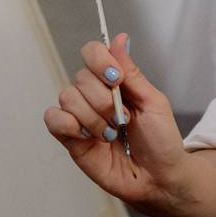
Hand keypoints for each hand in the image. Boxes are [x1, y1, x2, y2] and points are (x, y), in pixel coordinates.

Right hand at [43, 34, 192, 212]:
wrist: (160, 178)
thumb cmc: (161, 140)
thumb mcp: (153, 101)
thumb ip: (132, 72)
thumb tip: (119, 38)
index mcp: (114, 81)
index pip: (92, 53)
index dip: (100, 60)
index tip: (117, 78)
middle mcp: (93, 95)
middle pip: (80, 77)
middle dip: (104, 99)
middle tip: (124, 119)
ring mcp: (80, 117)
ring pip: (67, 97)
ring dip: (93, 117)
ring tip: (112, 134)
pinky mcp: (70, 139)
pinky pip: (53, 119)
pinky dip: (69, 124)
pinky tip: (89, 137)